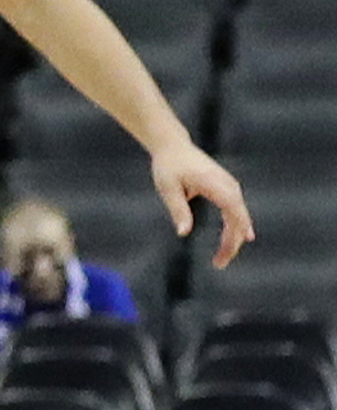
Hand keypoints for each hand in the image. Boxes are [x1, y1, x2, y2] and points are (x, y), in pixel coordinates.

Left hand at [151, 140, 253, 267]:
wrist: (173, 145)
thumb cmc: (168, 165)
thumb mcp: (168, 187)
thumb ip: (178, 209)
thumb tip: (183, 232)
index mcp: (216, 186)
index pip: (234, 217)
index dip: (232, 239)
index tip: (222, 256)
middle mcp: (229, 186)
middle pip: (240, 220)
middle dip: (233, 243)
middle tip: (219, 263)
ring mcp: (230, 185)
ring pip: (240, 216)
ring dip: (234, 237)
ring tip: (224, 257)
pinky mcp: (226, 186)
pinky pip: (236, 210)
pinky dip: (237, 225)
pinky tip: (242, 238)